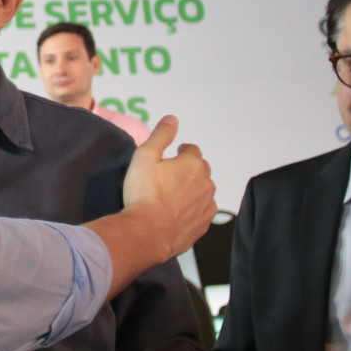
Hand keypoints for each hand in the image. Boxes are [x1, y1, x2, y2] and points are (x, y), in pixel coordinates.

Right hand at [121, 115, 217, 264]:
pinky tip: (179, 213)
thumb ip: (161, 135)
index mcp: (192, 163)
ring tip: (173, 197)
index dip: (182, 152)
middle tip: (170, 177)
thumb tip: (173, 118)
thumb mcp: (145, 156)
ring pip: (204, 191)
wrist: (148, 232)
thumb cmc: (143, 192)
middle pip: (201, 170)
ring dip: (193, 189)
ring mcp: (207, 205)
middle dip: (189, 170)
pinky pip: (203, 210)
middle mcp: (206, 182)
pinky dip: (194, 208)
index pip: (192, 150)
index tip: (173, 156)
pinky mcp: (204, 224)